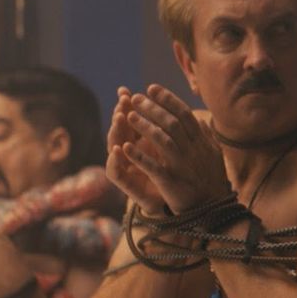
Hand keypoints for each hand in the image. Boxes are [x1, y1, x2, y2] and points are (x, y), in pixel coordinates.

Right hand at [107, 87, 165, 213]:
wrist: (182, 206)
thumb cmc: (175, 175)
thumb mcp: (173, 148)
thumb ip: (169, 129)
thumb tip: (169, 104)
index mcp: (142, 144)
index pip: (130, 122)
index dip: (127, 107)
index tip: (125, 91)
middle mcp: (131, 156)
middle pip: (119, 131)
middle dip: (119, 114)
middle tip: (121, 100)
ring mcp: (128, 171)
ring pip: (114, 148)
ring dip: (116, 132)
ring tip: (119, 118)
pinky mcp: (129, 187)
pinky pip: (117, 174)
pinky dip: (117, 161)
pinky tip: (119, 150)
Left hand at [110, 83, 231, 213]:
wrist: (212, 211)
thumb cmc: (211, 182)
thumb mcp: (213, 155)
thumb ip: (205, 136)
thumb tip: (199, 119)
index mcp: (201, 142)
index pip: (184, 114)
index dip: (168, 99)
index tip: (152, 88)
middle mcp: (193, 151)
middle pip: (171, 123)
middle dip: (152, 108)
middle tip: (136, 98)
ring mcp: (182, 166)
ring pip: (163, 141)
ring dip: (145, 126)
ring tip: (129, 116)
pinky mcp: (172, 183)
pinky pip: (154, 167)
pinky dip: (139, 157)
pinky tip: (125, 147)